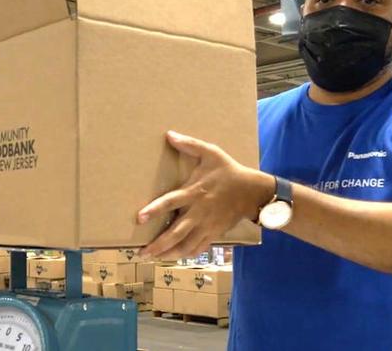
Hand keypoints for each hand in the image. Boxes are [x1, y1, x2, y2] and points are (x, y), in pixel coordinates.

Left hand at [138, 131, 271, 259]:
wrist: (252, 191)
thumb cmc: (228, 171)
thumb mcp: (211, 152)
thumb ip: (190, 145)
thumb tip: (169, 135)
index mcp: (194, 192)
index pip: (170, 202)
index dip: (154, 210)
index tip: (139, 218)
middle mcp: (198, 212)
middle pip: (175, 232)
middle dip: (158, 244)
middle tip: (141, 253)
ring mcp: (206, 225)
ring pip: (186, 245)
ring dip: (169, 253)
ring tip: (153, 258)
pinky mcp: (214, 233)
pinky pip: (198, 248)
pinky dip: (186, 254)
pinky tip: (174, 257)